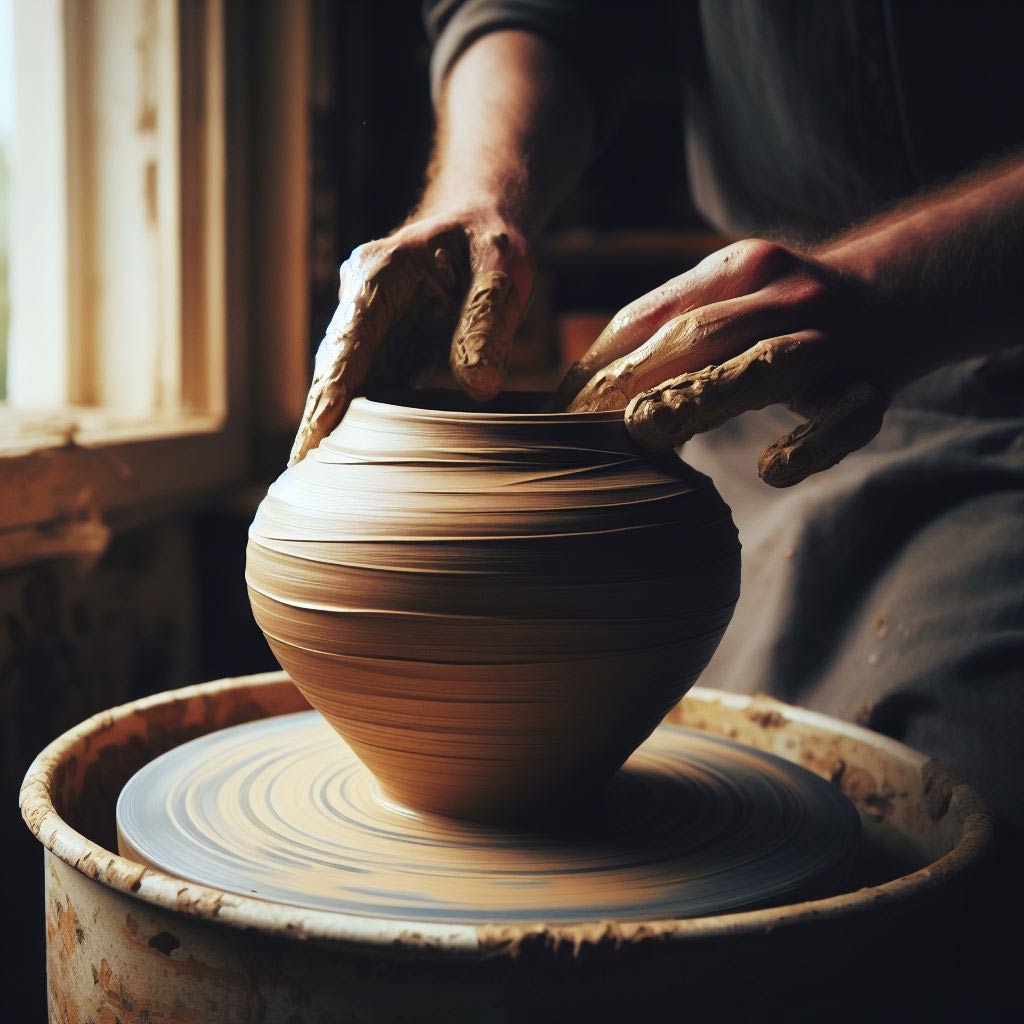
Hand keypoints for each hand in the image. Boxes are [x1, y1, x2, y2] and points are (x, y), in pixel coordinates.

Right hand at [289, 208, 532, 465]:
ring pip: (343, 380)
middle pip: (333, 367)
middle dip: (317, 419)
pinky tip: (348, 461)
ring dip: (330, 424)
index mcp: (380, 272)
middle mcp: (362, 301)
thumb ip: (487, 318)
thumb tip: (476, 384)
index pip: (349, 341)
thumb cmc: (488, 243)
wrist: (478, 228)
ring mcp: (368, 326)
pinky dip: (356, 420)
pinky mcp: (382, 347)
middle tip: (301, 473)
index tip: (315, 436)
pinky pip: (365, 386)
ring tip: (315, 477)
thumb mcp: (502, 266)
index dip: (332, 392)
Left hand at [562, 239, 890, 486]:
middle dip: (633, 379)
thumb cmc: (780, 311)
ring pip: (766, 367)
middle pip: (699, 336)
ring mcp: (832, 340)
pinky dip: (809, 445)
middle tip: (578, 426)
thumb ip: (665, 329)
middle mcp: (784, 294)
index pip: (653, 314)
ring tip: (649, 431)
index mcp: (737, 268)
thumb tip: (579, 390)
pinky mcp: (872, 387)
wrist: (899, 293)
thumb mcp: (726, 297)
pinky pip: (844, 420)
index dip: (600, 360)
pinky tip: (773, 470)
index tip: (558, 407)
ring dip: (704, 396)